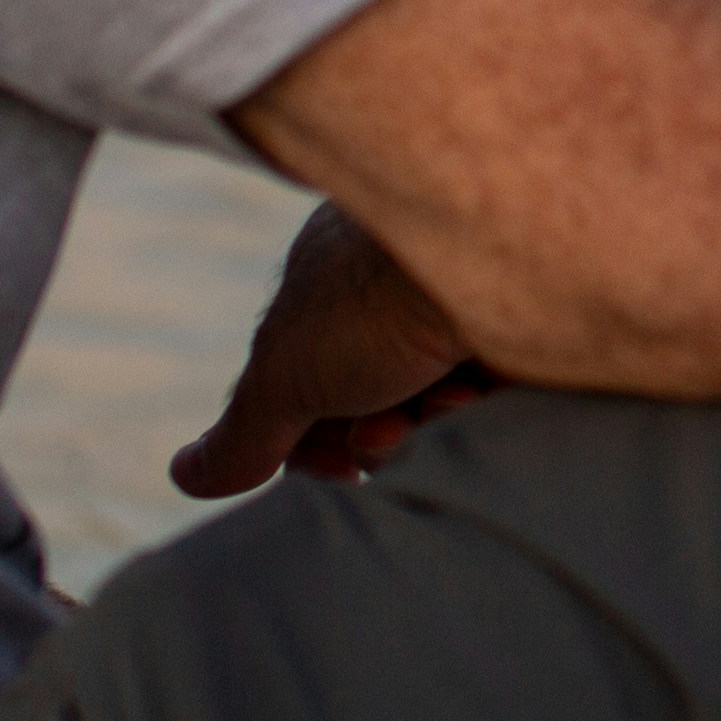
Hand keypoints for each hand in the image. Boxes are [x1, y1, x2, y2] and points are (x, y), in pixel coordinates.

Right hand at [171, 203, 489, 496]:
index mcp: (332, 286)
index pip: (311, 395)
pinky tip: (486, 384)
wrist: (499, 243)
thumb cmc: (377, 301)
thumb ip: (243, 434)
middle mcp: (399, 293)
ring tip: (448, 395)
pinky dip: (486, 402)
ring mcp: (468, 309)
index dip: (322, 449)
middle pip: (381, 410)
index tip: (346, 468)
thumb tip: (187, 477)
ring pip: (441, 408)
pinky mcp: (533, 328)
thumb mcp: (287, 374)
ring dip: (434, 421)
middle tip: (393, 428)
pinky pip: (502, 392)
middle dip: (383, 437)